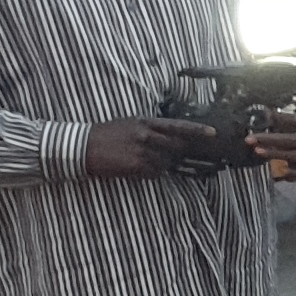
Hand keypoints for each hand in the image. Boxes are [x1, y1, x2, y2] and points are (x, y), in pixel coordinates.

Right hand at [84, 116, 200, 177]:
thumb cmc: (106, 134)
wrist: (82, 146)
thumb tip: (170, 137)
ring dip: (163, 164)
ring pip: (166, 162)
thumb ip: (150, 129)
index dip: (197, 130)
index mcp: (145, 122)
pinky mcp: (136, 166)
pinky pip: (155, 173)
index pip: (177, 125)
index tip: (213, 133)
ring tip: (145, 161)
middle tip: (189, 157)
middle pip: (177, 146)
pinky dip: (152, 173)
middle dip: (183, 152)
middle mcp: (146, 135)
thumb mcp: (129, 124)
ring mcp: (142, 151)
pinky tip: (139, 169)